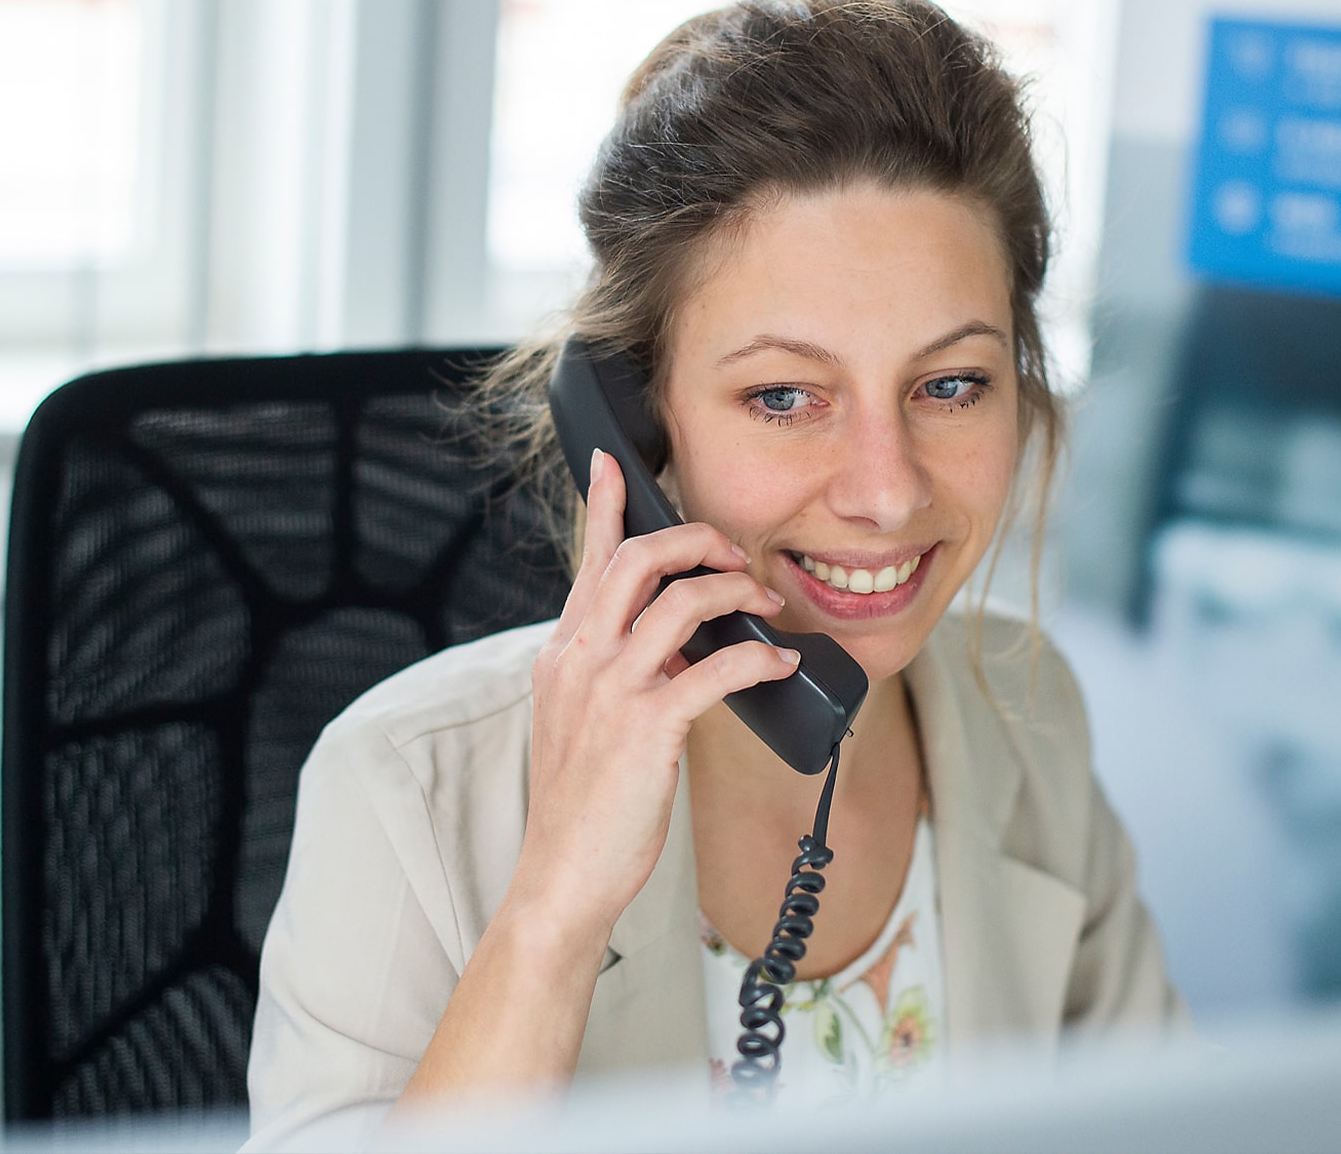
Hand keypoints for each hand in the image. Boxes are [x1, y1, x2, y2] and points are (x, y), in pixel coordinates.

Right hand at [509, 448, 799, 944]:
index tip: (615, 463)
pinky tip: (779, 664)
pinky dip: (758, 657)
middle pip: (639, 559)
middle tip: (736, 556)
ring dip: (737, 592)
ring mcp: (611, 691)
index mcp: (563, 654)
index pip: (587, 561)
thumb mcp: (583, 723)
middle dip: (697, 539)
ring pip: (681, 600)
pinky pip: (716, 669)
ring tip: (767, 608)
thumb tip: (677, 647)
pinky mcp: (647, 728)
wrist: (562, 877)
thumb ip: (616, 674)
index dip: (603, 506)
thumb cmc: (582, 807)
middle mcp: (580, 660)